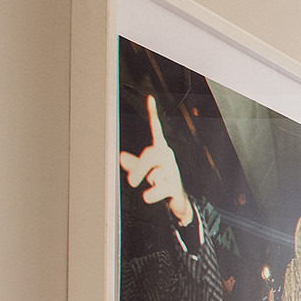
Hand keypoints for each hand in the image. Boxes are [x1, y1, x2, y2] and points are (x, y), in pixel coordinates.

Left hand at [119, 93, 192, 229]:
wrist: (180, 202)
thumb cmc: (162, 183)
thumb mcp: (145, 172)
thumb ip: (133, 164)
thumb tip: (120, 156)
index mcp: (160, 152)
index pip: (156, 131)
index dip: (153, 115)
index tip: (150, 99)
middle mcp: (168, 159)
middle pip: (151, 154)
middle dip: (139, 168)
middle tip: (130, 183)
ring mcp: (173, 173)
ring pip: (156, 174)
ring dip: (150, 186)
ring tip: (147, 196)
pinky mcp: (177, 188)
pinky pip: (161, 189)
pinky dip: (153, 195)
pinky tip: (149, 198)